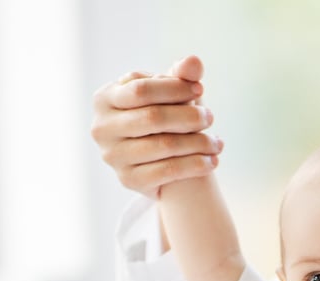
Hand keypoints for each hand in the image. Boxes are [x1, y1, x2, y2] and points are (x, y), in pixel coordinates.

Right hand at [90, 55, 221, 196]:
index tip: (200, 90)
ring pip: (163, 146)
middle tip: (210, 117)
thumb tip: (194, 61)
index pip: (142, 89)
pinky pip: (167, 172)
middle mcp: (101, 128)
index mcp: (105, 98)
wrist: (156, 158)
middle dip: (188, 116)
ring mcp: (112, 156)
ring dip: (198, 143)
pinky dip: (195, 165)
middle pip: (153, 118)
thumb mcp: (168, 93)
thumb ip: (180, 76)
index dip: (174, 88)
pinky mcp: (128, 180)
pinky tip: (213, 161)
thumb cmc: (161, 114)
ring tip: (217, 142)